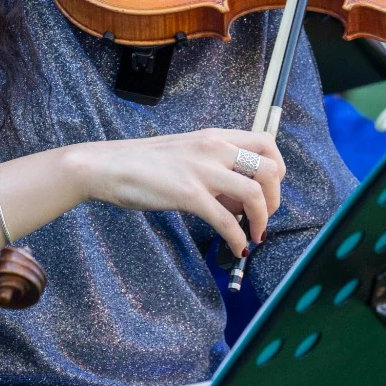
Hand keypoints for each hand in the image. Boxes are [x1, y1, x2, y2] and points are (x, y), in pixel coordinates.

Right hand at [67, 129, 285, 256]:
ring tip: (254, 235)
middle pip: (270, 168)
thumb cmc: (144, 163)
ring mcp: (202, 170)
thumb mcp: (187, 154)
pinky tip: (236, 249)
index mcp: (215, 136)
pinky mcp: (188, 194)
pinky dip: (237, 239)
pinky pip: (225, 220)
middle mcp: (214, 148)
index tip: (269, 192)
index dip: (278, 170)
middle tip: (264, 217)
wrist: (107, 166)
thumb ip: (215, 170)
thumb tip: (239, 200)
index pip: (267, 143)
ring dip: (262, 219)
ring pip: (254, 193)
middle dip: (275, 198)